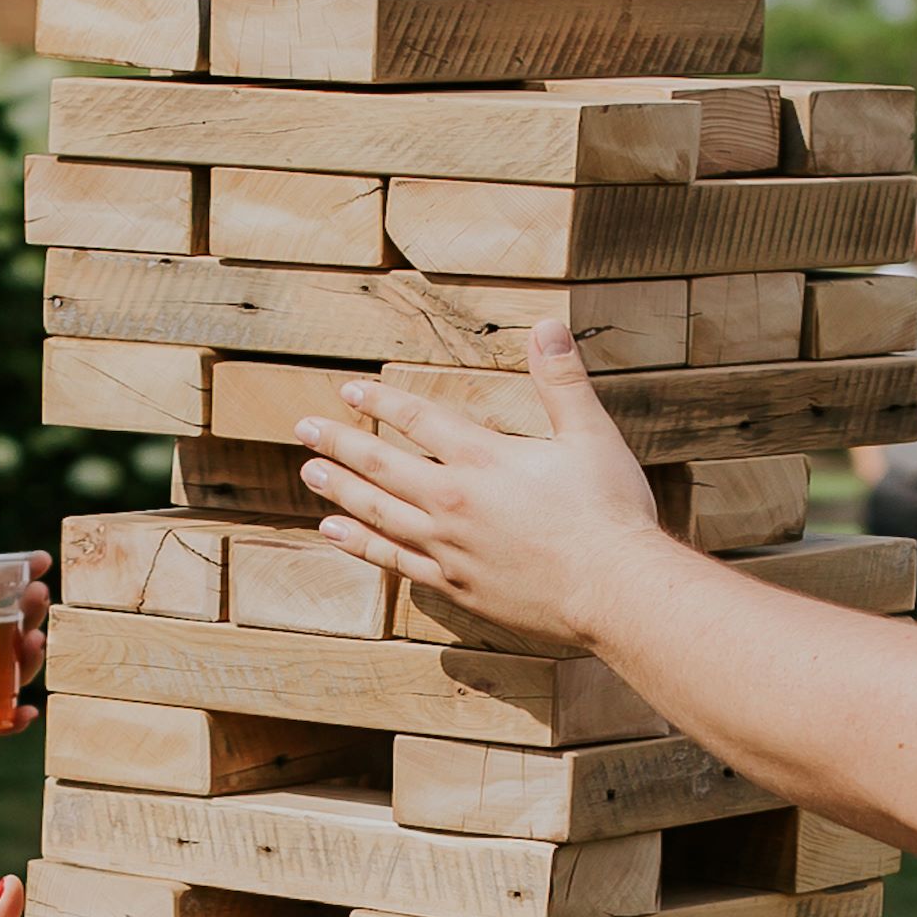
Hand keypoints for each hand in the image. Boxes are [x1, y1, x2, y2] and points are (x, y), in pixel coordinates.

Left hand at [293, 323, 664, 649]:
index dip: (381, 401)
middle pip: (382, 465)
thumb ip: (561, 381)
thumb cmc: (608, 513)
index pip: (418, 419)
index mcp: (483, 459)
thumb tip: (547, 324)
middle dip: (340, 444)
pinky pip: (394, 561)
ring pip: (378, 513)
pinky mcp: (454, 585)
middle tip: (304, 431)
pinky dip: (360, 545)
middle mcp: (453, 502)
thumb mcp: (591, 436)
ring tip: (310, 475)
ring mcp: (448, 548)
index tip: (349, 390)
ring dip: (341, 491)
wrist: (612, 591)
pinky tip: (335, 533)